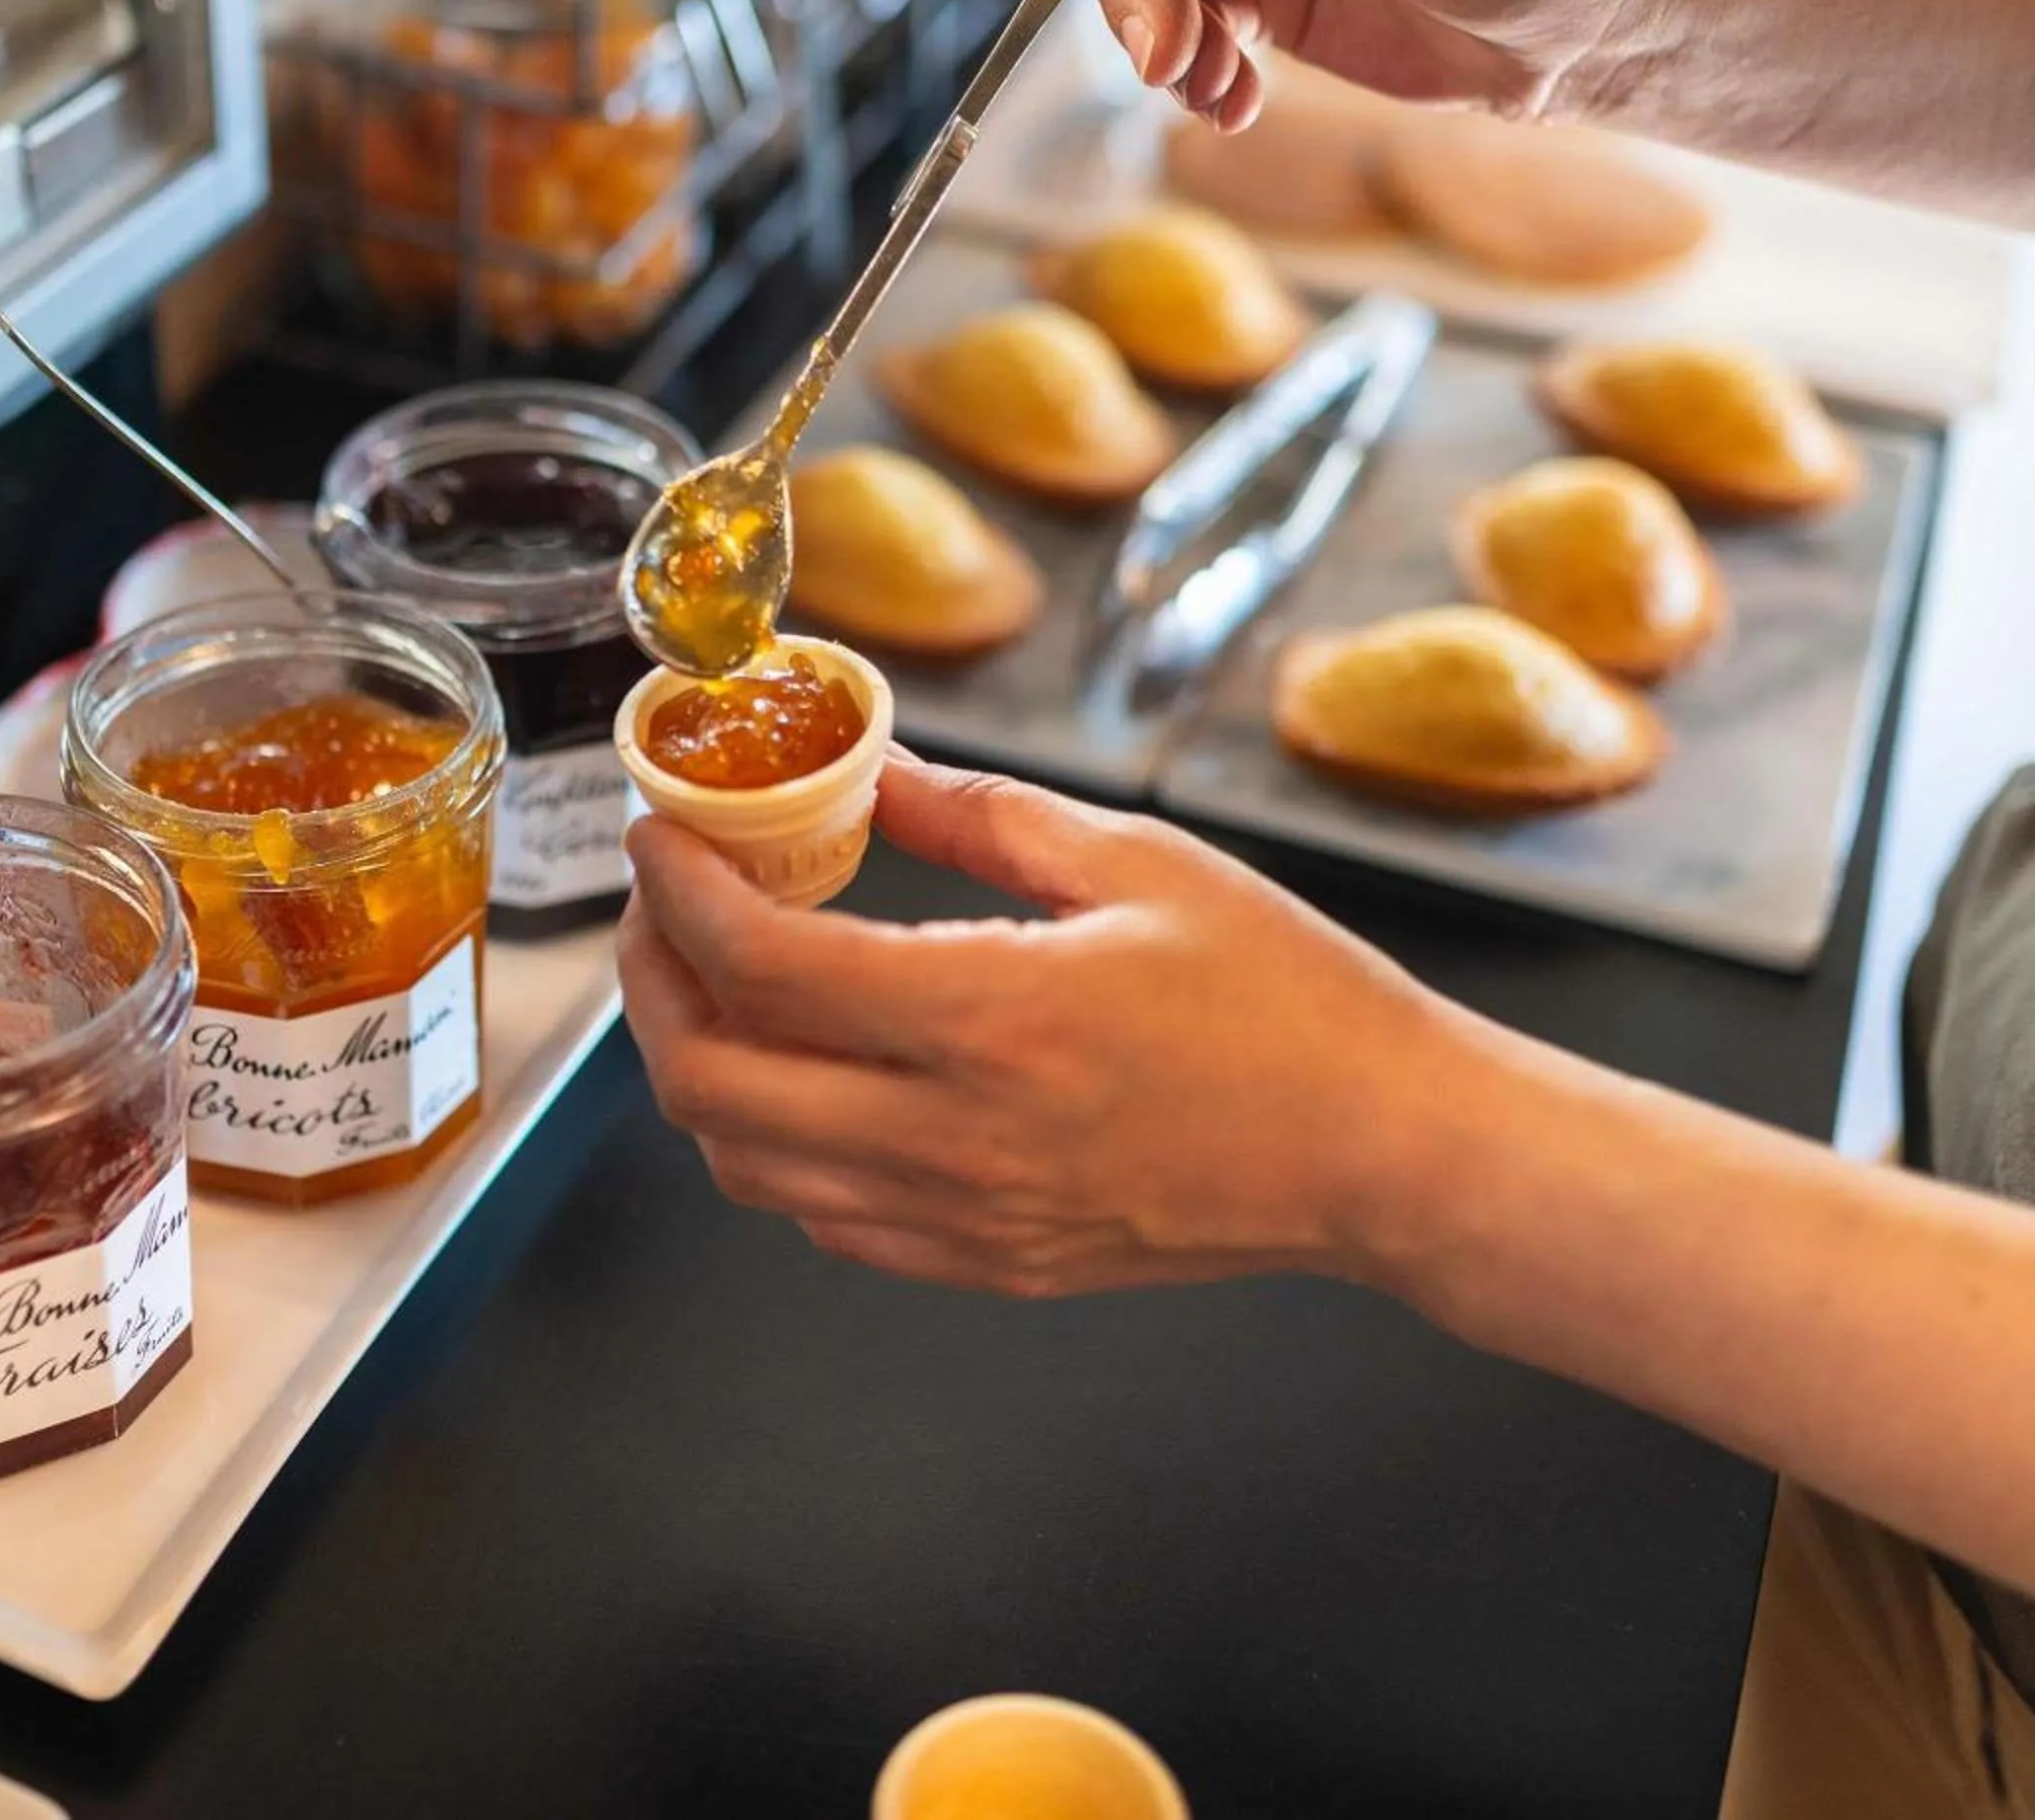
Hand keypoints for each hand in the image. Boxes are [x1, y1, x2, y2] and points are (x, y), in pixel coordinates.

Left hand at [616, 757, 1492, 1297]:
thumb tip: (869, 770)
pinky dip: (774, 1144)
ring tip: (722, 984)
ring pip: (745, 1169)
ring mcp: (965, 1220)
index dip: (679, 894)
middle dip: (651, 987)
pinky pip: (822, 1218)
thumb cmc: (1287, 1001)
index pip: (761, 967)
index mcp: (993, 1020)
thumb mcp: (1135, 862)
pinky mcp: (986, 1265)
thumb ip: (978, 816)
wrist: (1382, 1152)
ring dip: (702, 1070)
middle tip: (667, 910)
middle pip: (709, 1089)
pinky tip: (809, 1070)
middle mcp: (956, 1140)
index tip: (663, 837)